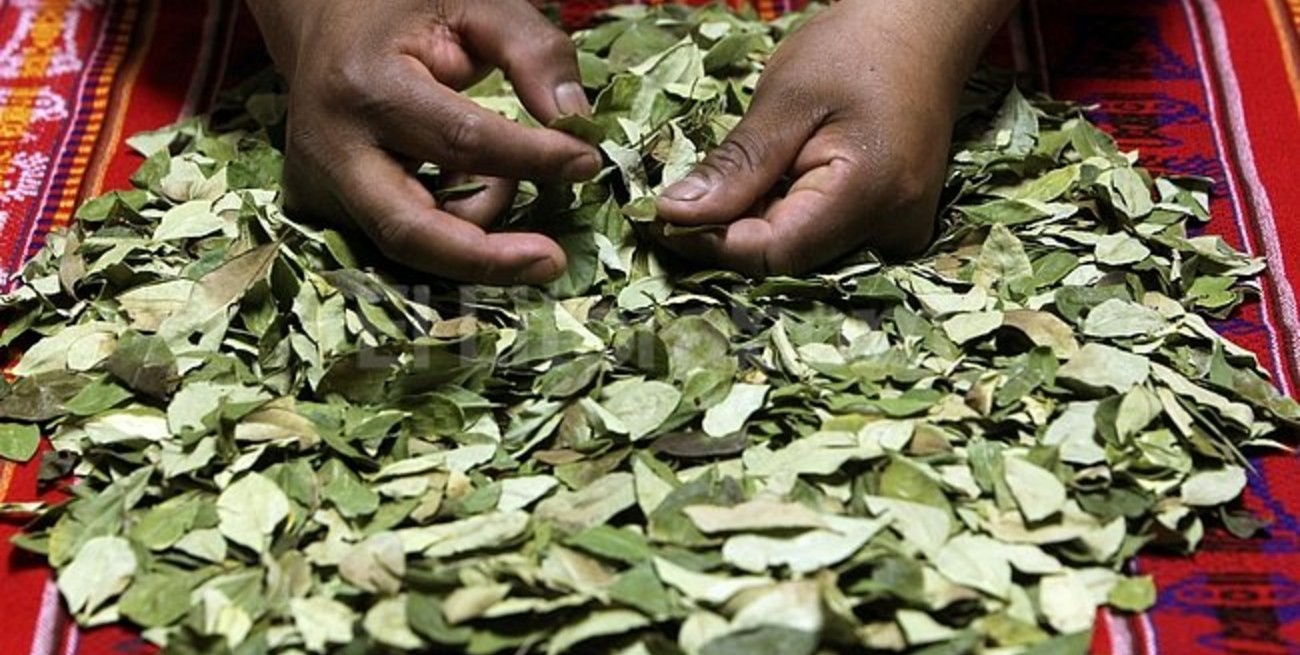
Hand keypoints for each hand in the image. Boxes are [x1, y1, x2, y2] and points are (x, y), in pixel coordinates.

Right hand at [246, 0, 601, 283]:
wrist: (326, 26)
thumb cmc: (408, 14)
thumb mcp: (476, 8)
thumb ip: (533, 52)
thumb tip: (577, 121)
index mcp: (366, 86)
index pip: (461, 141)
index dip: (532, 158)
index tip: (586, 161)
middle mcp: (331, 149)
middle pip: (411, 231)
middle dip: (487, 258)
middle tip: (552, 262)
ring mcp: (320, 188)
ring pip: (412, 244)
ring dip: (477, 224)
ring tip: (501, 175)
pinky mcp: (326, 212)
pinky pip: (406, 238)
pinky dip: (453, 222)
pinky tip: (464, 181)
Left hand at [655, 0, 1019, 276]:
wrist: (921, 34)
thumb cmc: (856, 49)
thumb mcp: (786, 97)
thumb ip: (737, 164)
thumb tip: (674, 215)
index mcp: (870, 196)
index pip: (773, 254)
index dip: (711, 244)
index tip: (661, 218)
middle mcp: (893, 233)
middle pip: (787, 263)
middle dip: (728, 237)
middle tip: (682, 201)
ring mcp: (897, 236)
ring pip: (801, 256)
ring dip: (752, 230)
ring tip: (728, 185)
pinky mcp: (889, 230)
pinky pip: (821, 242)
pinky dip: (782, 221)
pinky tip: (766, 188)